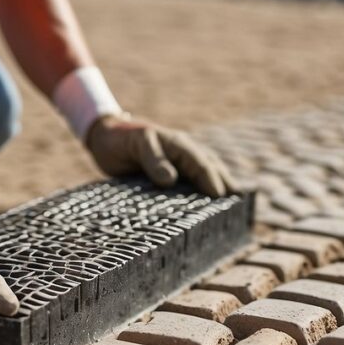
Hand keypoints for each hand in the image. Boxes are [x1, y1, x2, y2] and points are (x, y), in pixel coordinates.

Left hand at [86, 114, 235, 196]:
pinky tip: (206, 207)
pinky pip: (192, 181)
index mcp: (179, 145)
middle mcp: (184, 153)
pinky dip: (203, 191)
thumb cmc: (120, 140)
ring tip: (231, 208)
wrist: (106, 136)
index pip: (202, 164)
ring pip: (206, 174)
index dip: (212, 181)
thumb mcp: (136, 144)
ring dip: (219, 187)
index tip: (221, 198)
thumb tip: (170, 180)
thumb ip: (153, 159)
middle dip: (225, 185)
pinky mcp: (171, 173)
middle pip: (212, 168)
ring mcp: (179, 163)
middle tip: (238, 208)